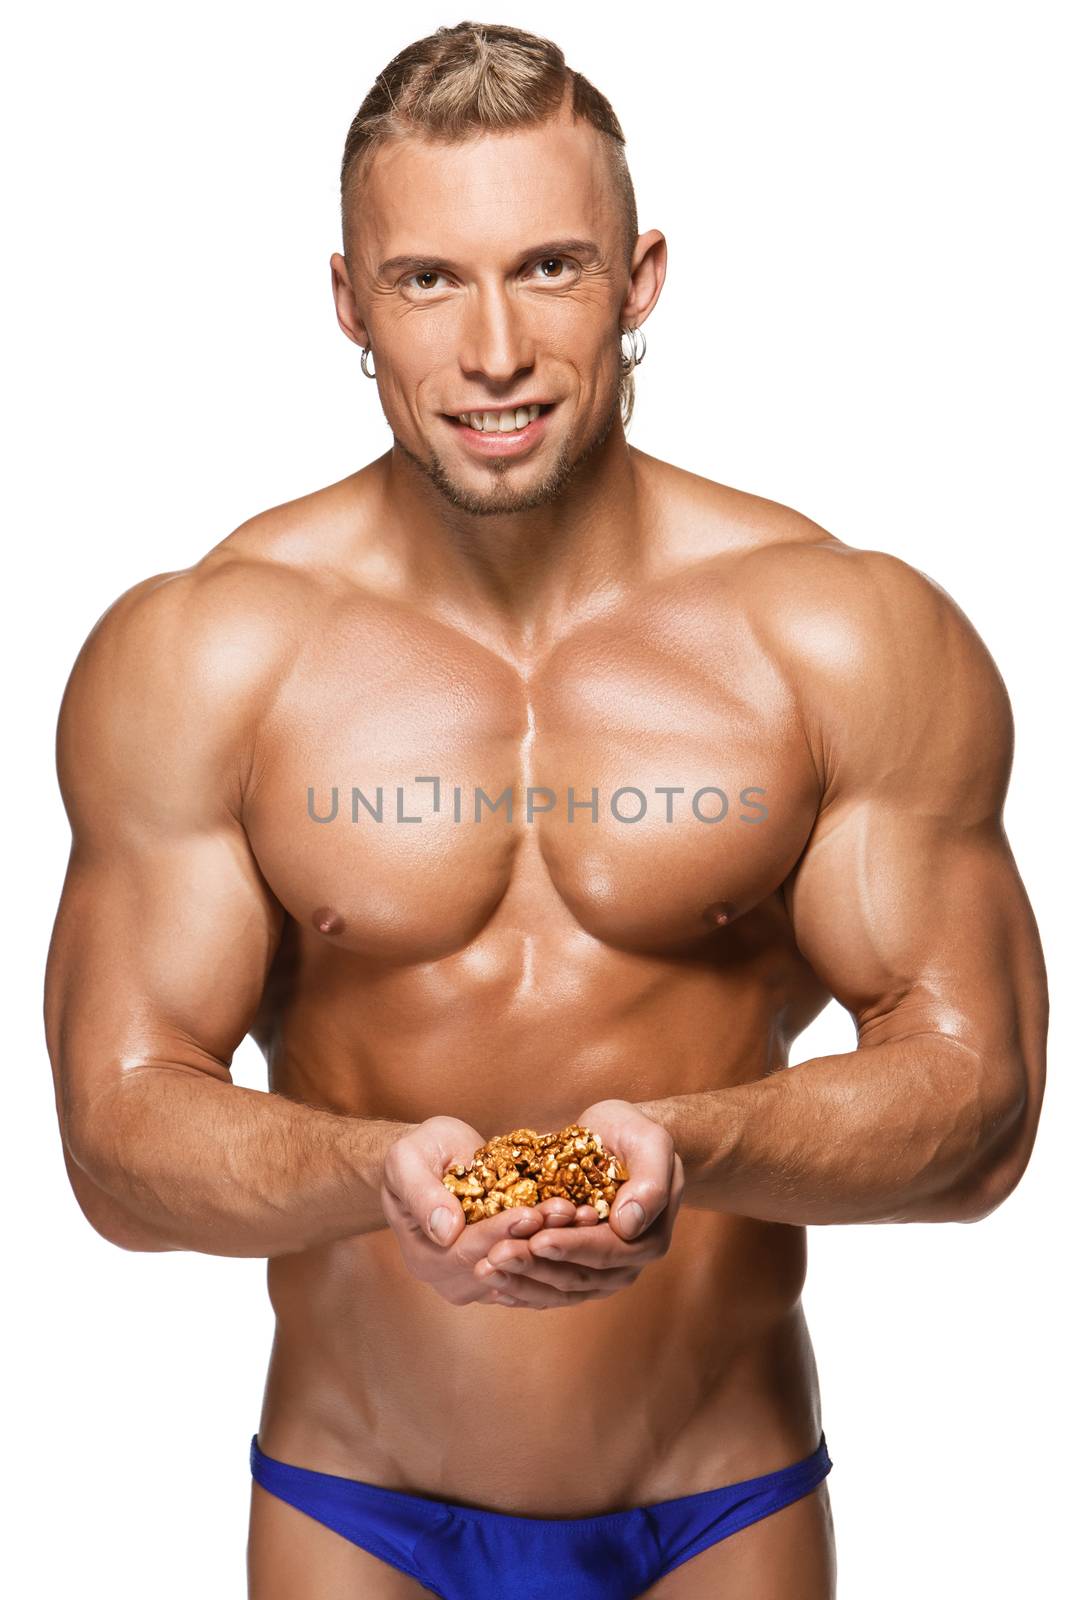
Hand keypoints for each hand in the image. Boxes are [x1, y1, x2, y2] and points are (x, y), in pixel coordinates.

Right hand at [380, 1116, 579, 1305]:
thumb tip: (446, 1231)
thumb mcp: (407, 1161)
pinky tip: (584, 1220)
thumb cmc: (415, 1154)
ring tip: (584, 1214)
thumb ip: (422, 1194)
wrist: (431, 1160)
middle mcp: (452, 1279)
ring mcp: (481, 1280)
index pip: (467, 1251)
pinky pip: (535, 1262)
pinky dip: (560, 1243)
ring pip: (525, 1266)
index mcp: (426, 1257)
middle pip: (502, 1264)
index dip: (500, 1232)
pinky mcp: (506, 1269)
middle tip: (568, 1212)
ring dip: (556, 1242)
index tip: (530, 1212)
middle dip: (537, 1238)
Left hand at [472, 1099, 684, 1309]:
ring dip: (520, 1281)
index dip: (571, 1247)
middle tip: (495, 1256)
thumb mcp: (651, 1143)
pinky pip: (549, 1288)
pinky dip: (521, 1288)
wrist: (619, 1138)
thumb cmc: (635, 1134)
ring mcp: (600, 1273)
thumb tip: (629, 1224)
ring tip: (484, 1269)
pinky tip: (492, 1284)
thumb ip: (649, 1183)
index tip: (537, 1239)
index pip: (607, 1251)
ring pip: (559, 1289)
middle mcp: (626, 1265)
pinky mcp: (576, 1270)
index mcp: (648, 1239)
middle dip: (535, 1267)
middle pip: (578, 1277)